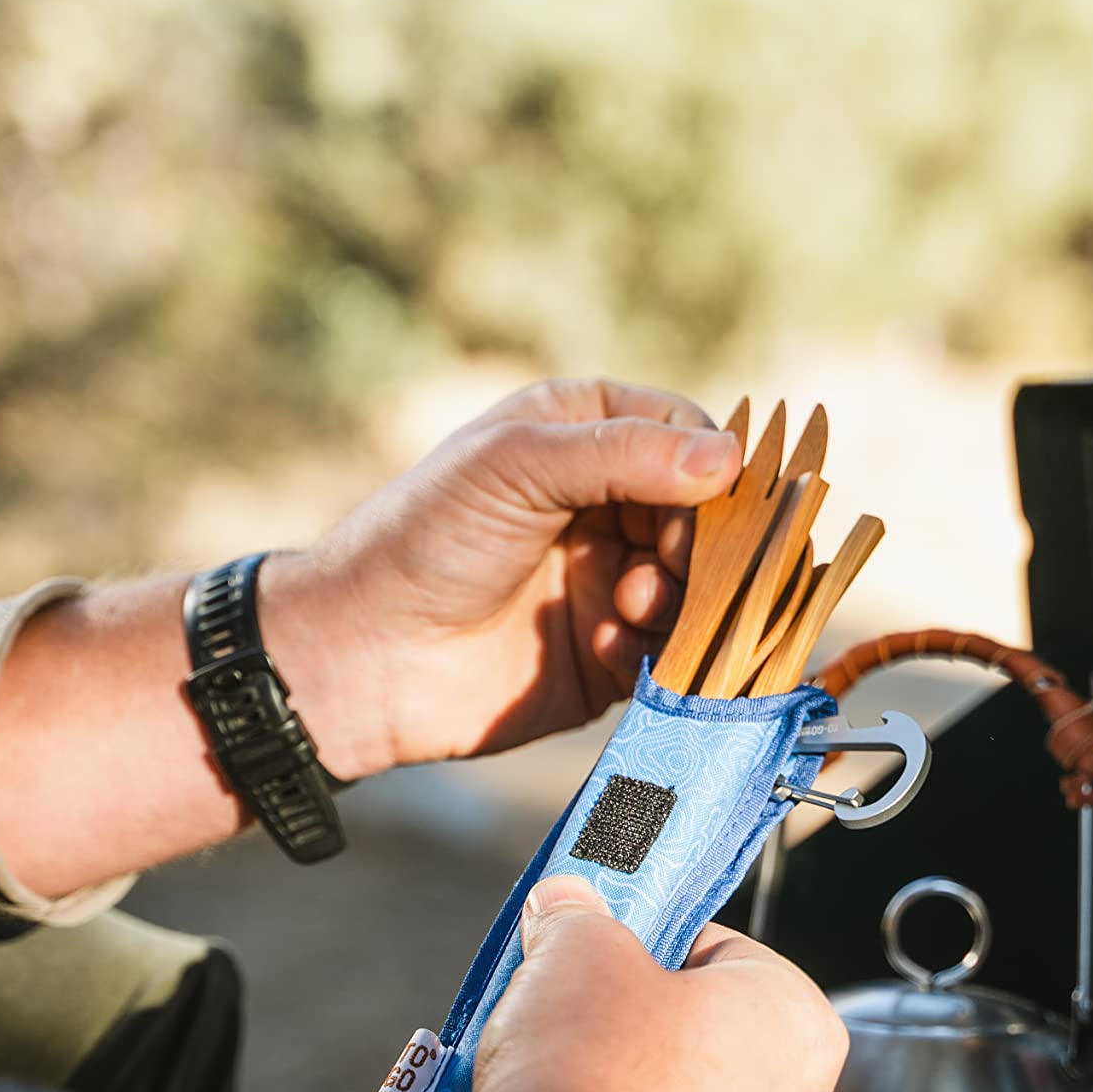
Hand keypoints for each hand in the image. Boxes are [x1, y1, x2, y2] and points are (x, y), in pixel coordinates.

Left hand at [256, 379, 742, 779]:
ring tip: (629, 607)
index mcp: (584, 434)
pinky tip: (603, 649)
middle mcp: (607, 504)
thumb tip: (729, 458)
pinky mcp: (609, 656)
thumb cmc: (425, 539)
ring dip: (680, 599)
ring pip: (700, 587)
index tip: (709, 509)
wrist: (363, 656)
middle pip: (708, 517)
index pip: (689, 436)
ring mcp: (611, 580)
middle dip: (701, 545)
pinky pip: (670, 652)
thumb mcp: (517, 467)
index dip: (713, 471)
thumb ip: (624, 454)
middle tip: (665, 568)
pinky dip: (654, 651)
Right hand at [470, 875, 848, 1091]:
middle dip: (656, 1039)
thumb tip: (567, 906)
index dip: (657, 949)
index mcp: (800, 1027)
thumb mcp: (572, 953)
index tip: (610, 956)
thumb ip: (580, 919)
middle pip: (723, 1053)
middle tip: (584, 1031)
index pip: (731, 958)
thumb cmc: (586, 1086)